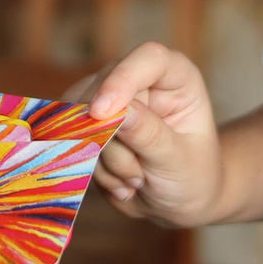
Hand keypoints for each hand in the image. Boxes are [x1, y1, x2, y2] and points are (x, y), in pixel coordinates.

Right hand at [64, 41, 226, 227]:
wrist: (176, 205)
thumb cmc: (191, 177)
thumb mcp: (178, 161)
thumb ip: (150, 135)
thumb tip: (117, 112)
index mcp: (177, 79)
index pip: (149, 58)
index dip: (122, 78)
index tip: (101, 113)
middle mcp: (143, 81)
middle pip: (104, 87)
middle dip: (111, 139)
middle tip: (137, 177)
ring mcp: (112, 99)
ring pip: (81, 115)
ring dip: (102, 159)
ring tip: (134, 182)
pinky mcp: (89, 121)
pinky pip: (71, 137)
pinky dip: (91, 168)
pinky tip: (119, 185)